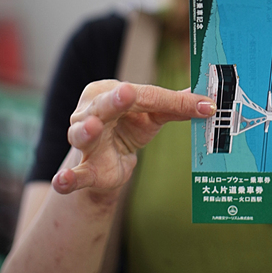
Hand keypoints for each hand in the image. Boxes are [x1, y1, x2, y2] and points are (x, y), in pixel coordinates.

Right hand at [53, 81, 214, 195]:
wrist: (107, 159)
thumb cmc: (129, 125)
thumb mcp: (154, 114)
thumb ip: (177, 106)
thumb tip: (210, 100)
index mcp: (110, 91)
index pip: (146, 95)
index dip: (174, 101)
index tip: (204, 106)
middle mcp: (91, 111)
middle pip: (105, 105)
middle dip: (116, 100)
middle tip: (127, 93)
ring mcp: (84, 140)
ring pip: (82, 134)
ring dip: (87, 131)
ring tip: (92, 129)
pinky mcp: (84, 169)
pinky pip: (74, 174)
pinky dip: (67, 179)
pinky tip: (61, 181)